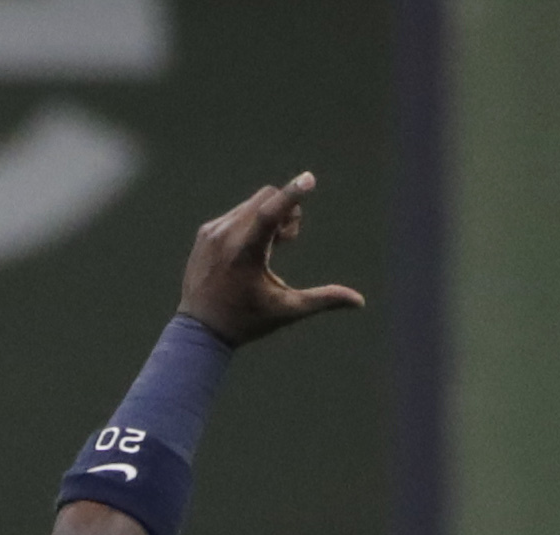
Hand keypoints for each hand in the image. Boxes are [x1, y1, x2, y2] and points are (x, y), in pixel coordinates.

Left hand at [176, 172, 366, 347]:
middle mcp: (225, 237)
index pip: (269, 214)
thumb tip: (360, 301)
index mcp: (244, 254)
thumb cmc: (246, 321)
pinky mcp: (204, 232)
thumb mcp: (286, 310)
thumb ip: (323, 299)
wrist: (199, 330)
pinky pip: (236, 212)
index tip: (309, 179)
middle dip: (286, 211)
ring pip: (252, 203)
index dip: (291, 195)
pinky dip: (251, 221)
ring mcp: (212, 232)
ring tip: (269, 247)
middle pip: (266, 198)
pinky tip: (250, 247)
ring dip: (269, 216)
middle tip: (287, 240)